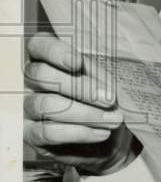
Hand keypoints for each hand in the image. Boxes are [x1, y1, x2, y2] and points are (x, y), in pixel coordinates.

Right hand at [24, 33, 137, 175]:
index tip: (78, 62)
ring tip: (113, 120)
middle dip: (79, 87)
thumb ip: (98, 78)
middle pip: (41, 75)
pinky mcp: (30, 134)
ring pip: (46, 105)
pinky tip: (101, 132)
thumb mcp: (103, 82)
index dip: (56, 52)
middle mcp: (30, 81)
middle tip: (109, 99)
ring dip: (85, 113)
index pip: (39, 45)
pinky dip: (78, 132)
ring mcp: (27, 107)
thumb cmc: (101, 99)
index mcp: (46, 58)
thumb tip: (105, 89)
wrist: (103, 136)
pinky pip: (48, 132)